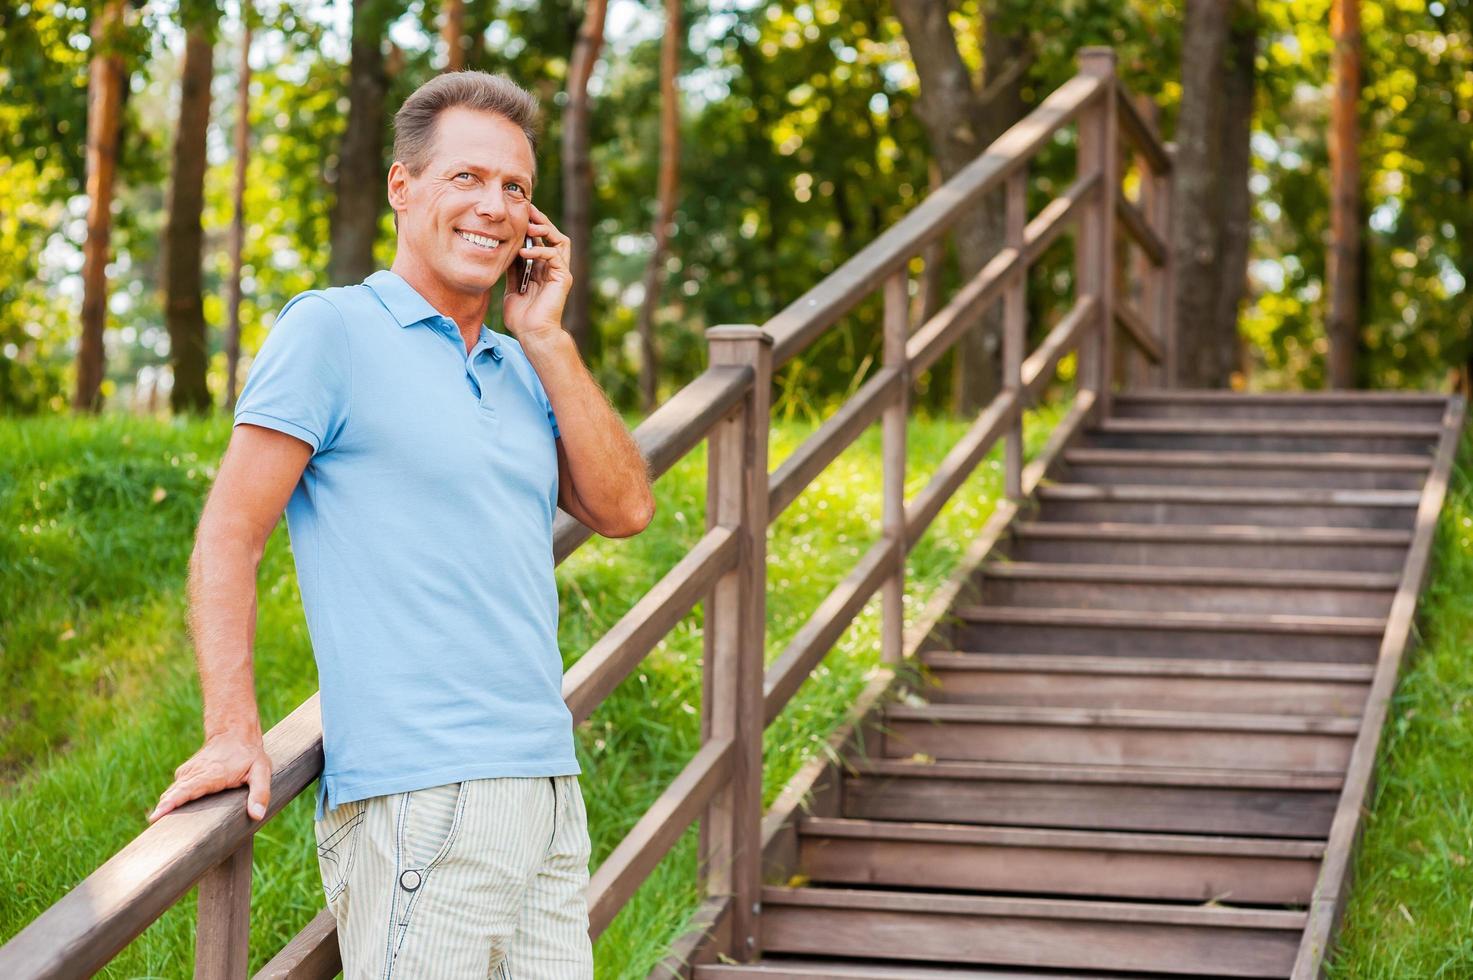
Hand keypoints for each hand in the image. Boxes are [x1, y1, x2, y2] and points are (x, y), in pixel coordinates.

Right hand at [147, 730, 272, 823]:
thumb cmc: (249, 756)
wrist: (234, 734)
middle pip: (174, 794)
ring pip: (171, 793)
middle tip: (154, 829)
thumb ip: (260, 793)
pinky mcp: (184, 775)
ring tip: (157, 827)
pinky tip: (166, 816)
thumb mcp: (262, 771)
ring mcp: (187, 773)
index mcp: (212, 775)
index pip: (188, 790)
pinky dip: (169, 802)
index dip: (172, 803)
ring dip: (164, 808)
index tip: (158, 814)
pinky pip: (174, 791)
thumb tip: (257, 815)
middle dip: (163, 811)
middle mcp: (195, 773)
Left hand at [502, 202, 572, 340]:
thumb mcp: (511, 285)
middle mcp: (553, 267)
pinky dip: (539, 250)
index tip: (516, 213)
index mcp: (541, 268)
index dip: (530, 225)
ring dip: (544, 230)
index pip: (539, 239)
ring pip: (560, 240)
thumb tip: (502, 249)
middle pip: (553, 234)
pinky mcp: (563, 278)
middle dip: (540, 220)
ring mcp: (560, 272)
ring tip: (528, 227)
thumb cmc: (521, 316)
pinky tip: (523, 253)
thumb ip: (511, 268)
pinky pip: (554, 256)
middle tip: (526, 209)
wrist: (532, 334)